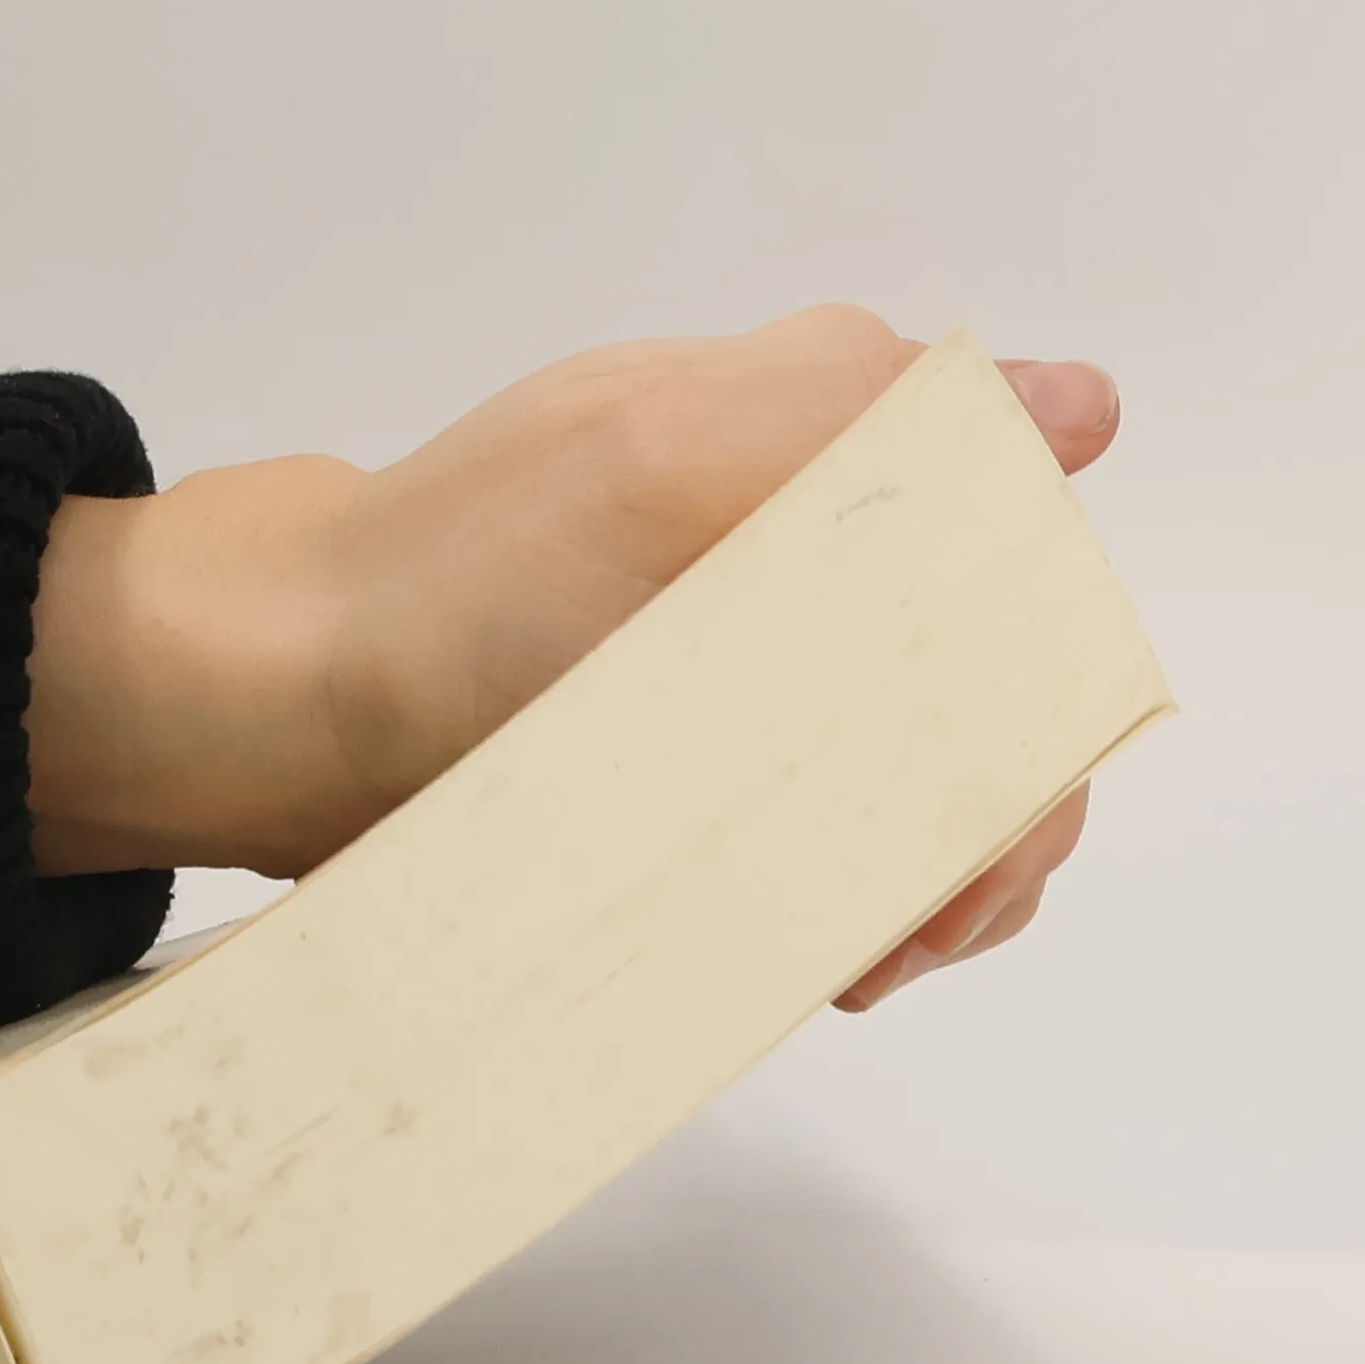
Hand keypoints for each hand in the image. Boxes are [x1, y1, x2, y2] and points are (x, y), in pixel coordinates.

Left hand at [25, 304, 1119, 1009]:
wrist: (279, 710)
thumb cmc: (447, 592)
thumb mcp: (646, 472)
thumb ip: (860, 428)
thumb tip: (1085, 405)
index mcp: (812, 450)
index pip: (1023, 569)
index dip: (1030, 700)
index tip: (972, 822)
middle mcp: (802, 553)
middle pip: (984, 694)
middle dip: (974, 819)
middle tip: (900, 933)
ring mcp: (751, 667)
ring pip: (920, 778)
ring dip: (917, 876)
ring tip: (853, 958)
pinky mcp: (699, 760)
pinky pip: (825, 832)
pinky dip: (841, 897)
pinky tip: (813, 950)